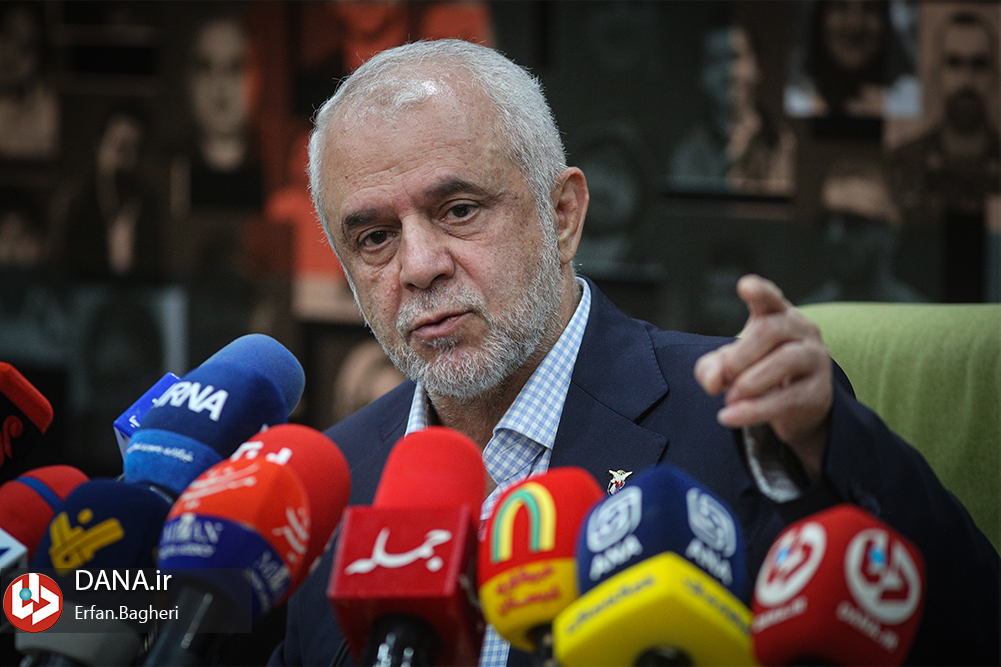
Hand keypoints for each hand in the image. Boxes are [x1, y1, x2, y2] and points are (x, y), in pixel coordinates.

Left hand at [694, 275, 831, 479]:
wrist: (794, 407)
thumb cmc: (757, 372)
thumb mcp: (728, 367)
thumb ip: (713, 368)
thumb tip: (713, 381)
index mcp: (777, 315)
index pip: (770, 298)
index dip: (759, 292)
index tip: (745, 286)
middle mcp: (802, 331)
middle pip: (771, 330)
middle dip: (741, 353)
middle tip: (723, 375)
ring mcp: (815, 359)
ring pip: (786, 360)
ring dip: (751, 381)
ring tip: (729, 398)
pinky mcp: (819, 392)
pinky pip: (788, 398)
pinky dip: (754, 410)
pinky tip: (729, 417)